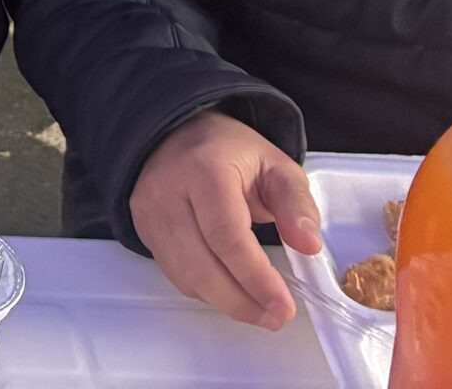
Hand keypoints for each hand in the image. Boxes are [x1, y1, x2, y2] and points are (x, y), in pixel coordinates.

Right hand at [128, 110, 323, 329]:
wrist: (175, 134)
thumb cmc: (227, 151)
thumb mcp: (275, 165)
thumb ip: (297, 204)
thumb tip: (308, 244)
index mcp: (204, 169)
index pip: (226, 235)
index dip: (255, 277)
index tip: (283, 305)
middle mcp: (167, 191)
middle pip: (201, 265)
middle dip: (242, 301)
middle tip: (276, 316)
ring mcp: (149, 212)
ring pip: (185, 276)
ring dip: (226, 302)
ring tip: (260, 310)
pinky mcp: (143, 229)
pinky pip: (175, 275)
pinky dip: (206, 291)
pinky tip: (231, 291)